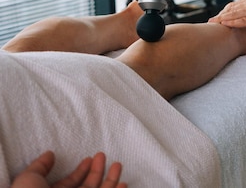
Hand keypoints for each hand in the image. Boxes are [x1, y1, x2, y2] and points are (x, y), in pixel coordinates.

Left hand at [11, 151, 126, 187]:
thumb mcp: (29, 180)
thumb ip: (40, 166)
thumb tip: (50, 154)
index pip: (71, 184)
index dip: (80, 170)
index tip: (89, 157)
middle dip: (97, 171)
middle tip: (103, 155)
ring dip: (111, 180)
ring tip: (118, 164)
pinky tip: (124, 183)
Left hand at [209, 0, 245, 27]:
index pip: (236, 4)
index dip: (227, 10)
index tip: (219, 15)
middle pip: (232, 9)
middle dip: (220, 15)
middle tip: (210, 20)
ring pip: (233, 14)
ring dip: (222, 18)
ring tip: (212, 23)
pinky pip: (242, 20)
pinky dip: (232, 22)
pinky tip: (224, 23)